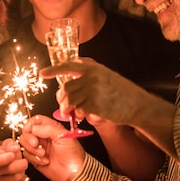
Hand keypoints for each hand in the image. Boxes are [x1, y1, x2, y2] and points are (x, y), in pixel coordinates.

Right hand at [0, 138, 27, 180]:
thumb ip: (10, 144)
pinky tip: (20, 175)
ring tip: (21, 167)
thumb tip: (14, 148)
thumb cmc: (6, 153)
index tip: (12, 155)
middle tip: (24, 161)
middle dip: (20, 164)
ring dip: (22, 172)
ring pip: (15, 178)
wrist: (6, 163)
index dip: (4, 159)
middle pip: (8, 170)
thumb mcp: (8, 144)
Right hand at [19, 115, 85, 180]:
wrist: (74, 171)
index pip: (35, 121)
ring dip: (32, 150)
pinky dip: (34, 159)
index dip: (29, 124)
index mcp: (50, 128)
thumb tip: (33, 128)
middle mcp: (43, 137)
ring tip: (43, 154)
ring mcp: (39, 148)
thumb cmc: (73, 153)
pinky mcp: (36, 159)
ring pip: (25, 144)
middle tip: (36, 144)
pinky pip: (27, 156)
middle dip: (29, 139)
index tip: (29, 130)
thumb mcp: (63, 136)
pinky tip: (45, 161)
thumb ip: (48, 129)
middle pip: (26, 132)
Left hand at [40, 58, 155, 124]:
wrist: (137, 104)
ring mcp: (93, 90)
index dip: (53, 70)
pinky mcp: (95, 104)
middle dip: (62, 98)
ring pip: (70, 100)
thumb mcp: (106, 73)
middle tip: (63, 105)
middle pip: (66, 87)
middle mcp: (92, 77)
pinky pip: (79, 110)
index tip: (42, 73)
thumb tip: (72, 65)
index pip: (68, 66)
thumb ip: (89, 69)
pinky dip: (78, 114)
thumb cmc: (121, 90)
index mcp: (93, 67)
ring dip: (67, 108)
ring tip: (70, 112)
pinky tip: (83, 115)